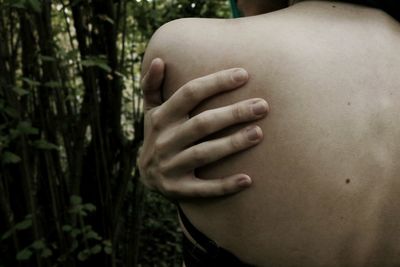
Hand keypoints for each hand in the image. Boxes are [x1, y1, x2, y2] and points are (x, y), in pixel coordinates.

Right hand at [138, 58, 268, 198]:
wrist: (147, 176)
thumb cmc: (158, 135)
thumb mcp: (151, 111)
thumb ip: (152, 86)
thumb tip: (157, 59)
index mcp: (160, 118)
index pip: (189, 94)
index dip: (216, 83)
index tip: (244, 75)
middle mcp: (164, 141)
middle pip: (202, 124)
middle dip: (233, 113)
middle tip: (262, 106)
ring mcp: (170, 167)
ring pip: (204, 154)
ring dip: (232, 144)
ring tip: (259, 133)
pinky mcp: (177, 190)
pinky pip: (203, 189)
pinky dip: (224, 185)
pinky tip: (248, 179)